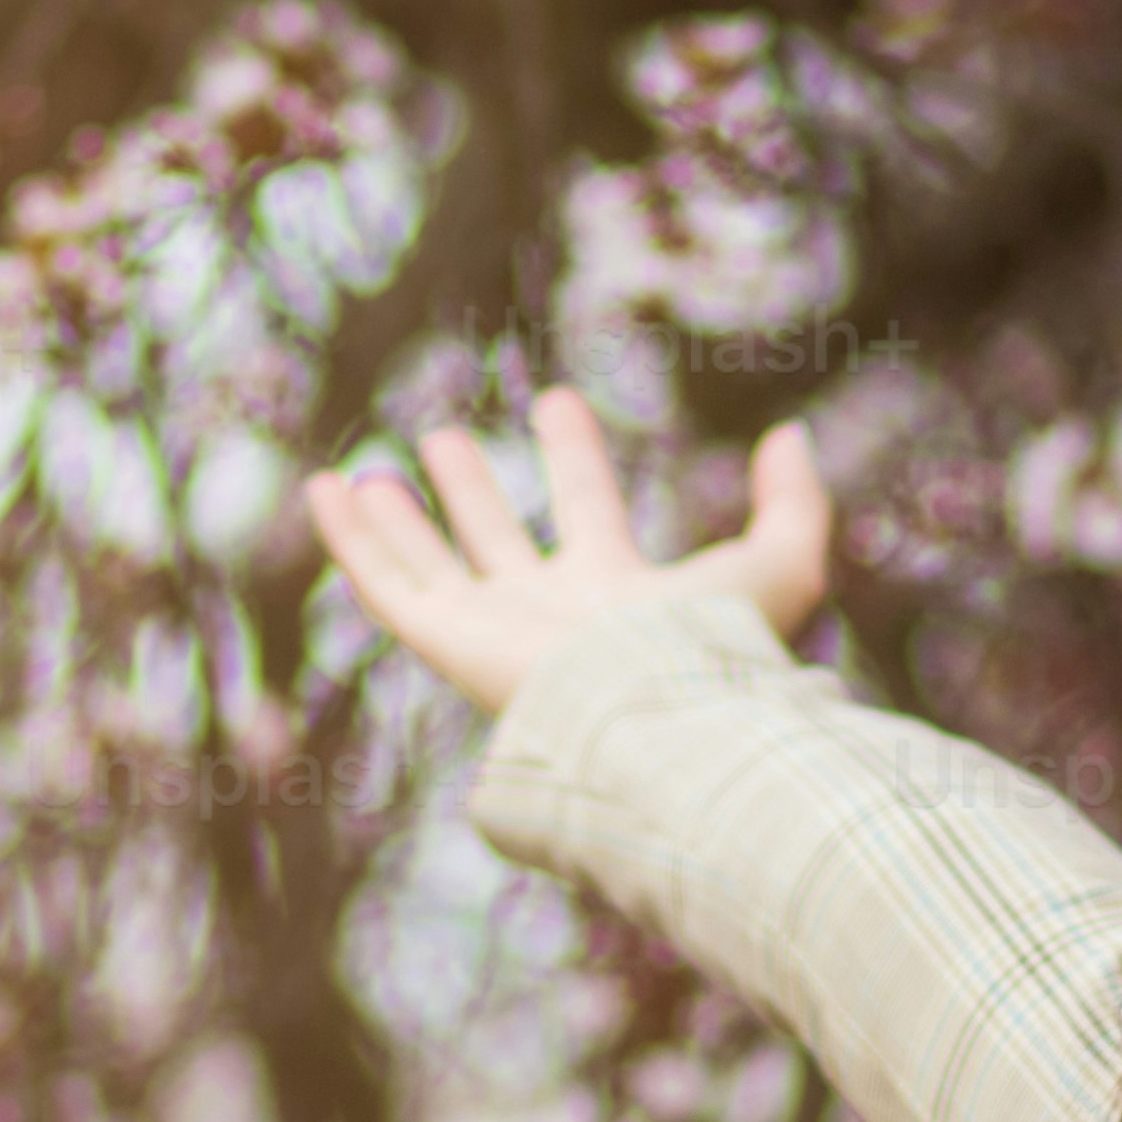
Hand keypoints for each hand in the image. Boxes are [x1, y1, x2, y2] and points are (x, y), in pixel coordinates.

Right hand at [307, 390, 833, 720]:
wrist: (658, 719)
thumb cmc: (720, 656)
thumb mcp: (780, 562)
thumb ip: (795, 502)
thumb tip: (790, 437)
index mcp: (621, 598)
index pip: (589, 512)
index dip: (573, 456)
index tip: (558, 402)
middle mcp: (551, 618)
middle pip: (500, 545)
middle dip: (473, 494)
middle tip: (445, 439)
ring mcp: (495, 634)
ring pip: (436, 570)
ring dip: (404, 522)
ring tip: (373, 471)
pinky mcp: (448, 644)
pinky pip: (387, 587)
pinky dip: (352, 541)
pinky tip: (326, 491)